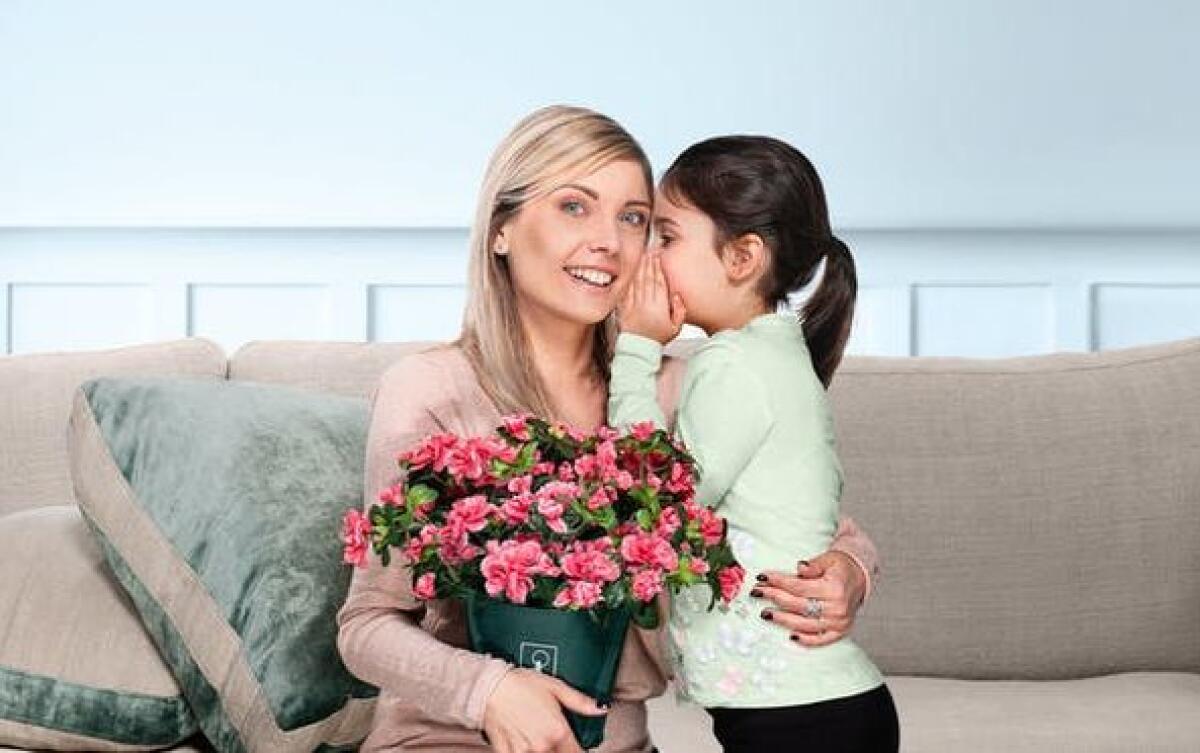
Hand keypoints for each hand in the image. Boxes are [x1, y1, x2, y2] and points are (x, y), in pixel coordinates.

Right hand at [482, 668, 606, 752]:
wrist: (488, 686)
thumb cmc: (520, 684)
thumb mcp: (555, 687)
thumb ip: (579, 702)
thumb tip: (600, 708)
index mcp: (558, 731)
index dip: (579, 751)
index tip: (576, 747)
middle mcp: (542, 746)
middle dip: (559, 749)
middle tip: (551, 736)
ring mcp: (523, 752)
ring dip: (541, 750)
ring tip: (536, 736)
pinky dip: (523, 751)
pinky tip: (522, 741)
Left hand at [617, 249, 685, 343]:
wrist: (639, 350)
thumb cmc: (658, 339)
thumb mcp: (676, 328)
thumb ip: (679, 310)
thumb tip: (676, 295)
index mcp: (659, 307)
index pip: (659, 282)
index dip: (658, 267)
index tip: (658, 256)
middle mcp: (646, 304)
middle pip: (647, 278)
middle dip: (649, 262)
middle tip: (650, 251)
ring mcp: (633, 306)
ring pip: (636, 282)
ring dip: (639, 267)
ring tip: (642, 256)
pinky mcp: (624, 308)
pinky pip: (626, 291)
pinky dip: (628, 279)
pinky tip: (630, 271)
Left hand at [752, 550, 865, 646]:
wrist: (860, 580)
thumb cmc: (841, 568)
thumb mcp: (829, 559)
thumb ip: (813, 565)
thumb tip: (799, 567)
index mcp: (834, 588)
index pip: (798, 587)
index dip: (778, 582)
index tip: (761, 577)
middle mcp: (837, 608)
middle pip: (798, 605)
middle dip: (774, 598)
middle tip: (756, 593)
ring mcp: (839, 623)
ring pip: (804, 624)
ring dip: (782, 620)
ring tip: (765, 613)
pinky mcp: (840, 632)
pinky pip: (820, 640)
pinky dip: (805, 640)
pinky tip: (790, 636)